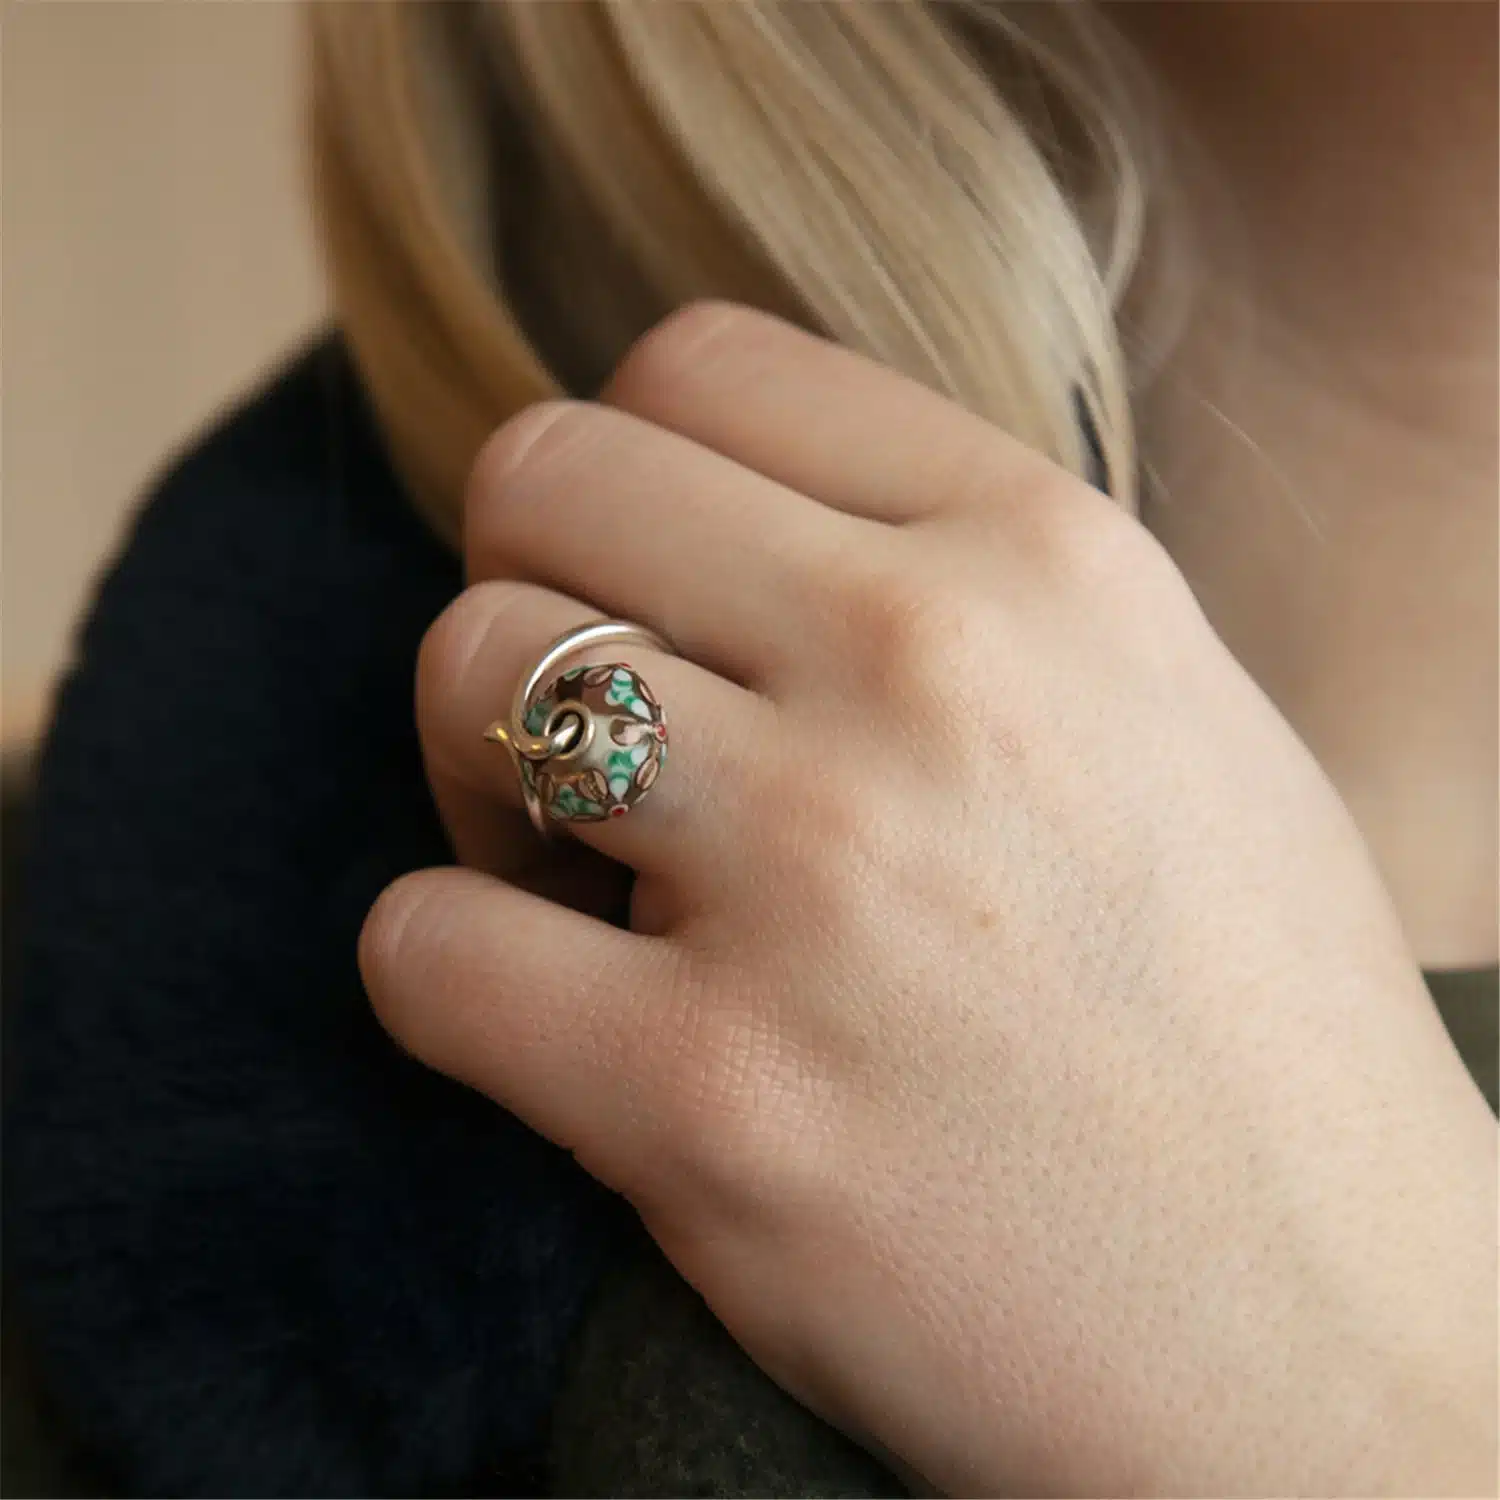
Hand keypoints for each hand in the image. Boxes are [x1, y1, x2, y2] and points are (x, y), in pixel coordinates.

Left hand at [361, 304, 1495, 1496]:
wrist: (1330, 1342)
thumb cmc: (1250, 1028)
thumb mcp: (1162, 713)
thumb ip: (956, 584)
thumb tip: (728, 528)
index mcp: (1045, 560)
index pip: (701, 363)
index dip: (636, 471)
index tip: (659, 590)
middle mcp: (929, 677)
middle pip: (544, 478)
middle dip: (527, 584)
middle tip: (591, 727)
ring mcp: (815, 883)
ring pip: (466, 671)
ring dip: (479, 772)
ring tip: (582, 874)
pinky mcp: (711, 1100)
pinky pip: (423, 945)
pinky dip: (450, 972)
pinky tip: (556, 1017)